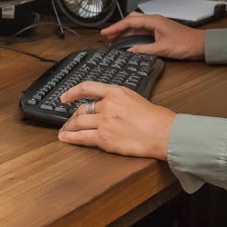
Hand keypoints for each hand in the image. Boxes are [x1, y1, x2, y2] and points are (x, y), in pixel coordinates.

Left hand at [57, 81, 176, 158]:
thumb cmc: (155, 118)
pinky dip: (70, 138)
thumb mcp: (135, 98)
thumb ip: (118, 100)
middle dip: (72, 117)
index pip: (87, 87)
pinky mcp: (104, 138)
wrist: (162, 132)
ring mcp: (104, 122)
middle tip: (69, 122)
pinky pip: (81, 138)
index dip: (72, 92)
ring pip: (78, 123)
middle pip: (81, 109)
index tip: (64, 97)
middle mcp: (107, 105)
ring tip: (65, 131)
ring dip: (69, 127)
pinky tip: (65, 138)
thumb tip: (107, 106)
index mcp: (116, 92)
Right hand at [101, 12, 204, 59]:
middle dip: (119, 28)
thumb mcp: (162, 49)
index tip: (105, 33)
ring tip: (115, 40)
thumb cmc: (185, 44)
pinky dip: (134, 36)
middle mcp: (154, 21)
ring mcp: (157, 26)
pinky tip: (129, 43)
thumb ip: (144, 50)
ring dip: (126, 32)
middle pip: (132, 21)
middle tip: (108, 36)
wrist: (200, 44)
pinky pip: (143, 32)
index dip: (116, 27)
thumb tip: (129, 52)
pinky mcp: (160, 32)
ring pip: (137, 26)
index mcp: (154, 21)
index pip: (130, 22)